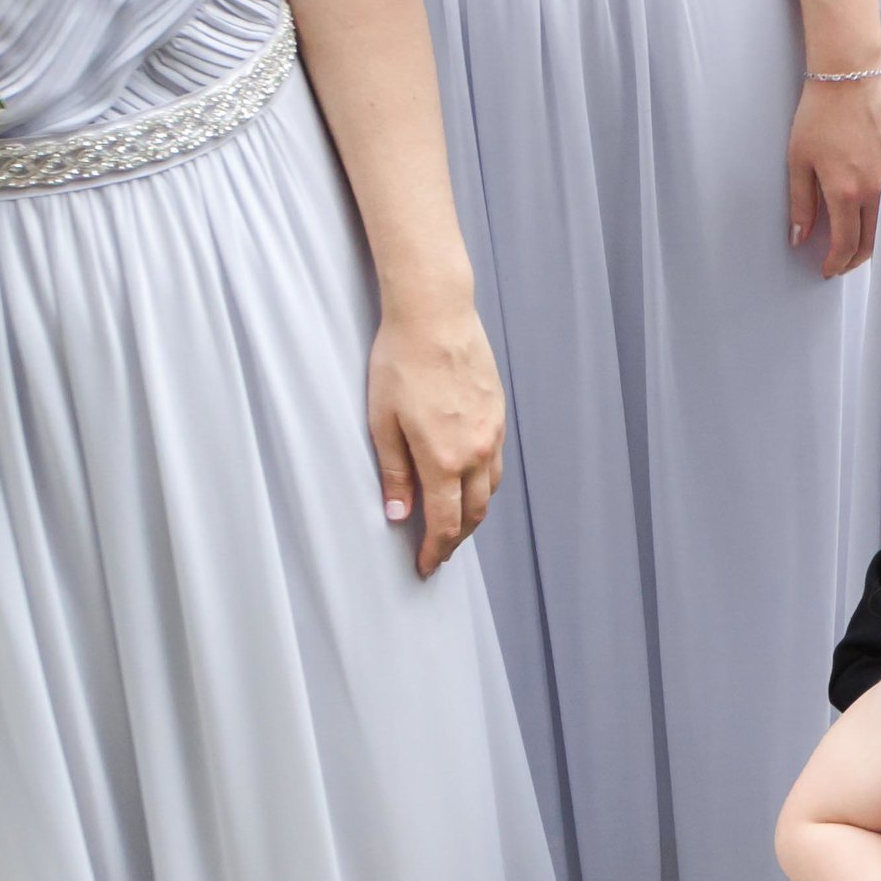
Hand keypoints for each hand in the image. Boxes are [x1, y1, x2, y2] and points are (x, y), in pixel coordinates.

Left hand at [369, 297, 505, 576]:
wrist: (436, 315)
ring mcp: (492, 432)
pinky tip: (468, 480)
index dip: (436, 550)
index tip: (426, 566)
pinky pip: (495, 462)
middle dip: (457, 539)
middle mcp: (476, 451)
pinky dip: (483, 483)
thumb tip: (399, 514)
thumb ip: (394, 473)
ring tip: (454, 522)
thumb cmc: (402, 361)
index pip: (446, 523)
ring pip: (490, 489)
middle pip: (474, 513)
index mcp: (444, 459)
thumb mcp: (382, 422)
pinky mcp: (498, 413)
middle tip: (439, 553)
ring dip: (473, 512)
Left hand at [788, 72, 880, 276]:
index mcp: (845, 192)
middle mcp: (874, 190)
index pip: (845, 244)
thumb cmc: (819, 115)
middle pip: (871, 243)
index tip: (826, 270)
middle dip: (854, 260)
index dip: (835, 263)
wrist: (849, 78)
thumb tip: (800, 238)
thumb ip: (801, 204)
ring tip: (854, 245)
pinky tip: (870, 217)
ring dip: (871, 242)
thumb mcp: (798, 160)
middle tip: (839, 264)